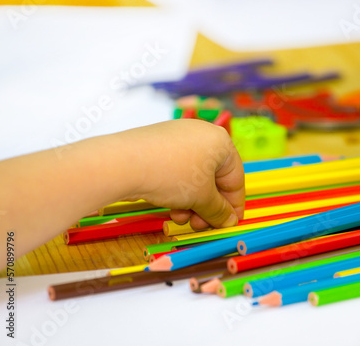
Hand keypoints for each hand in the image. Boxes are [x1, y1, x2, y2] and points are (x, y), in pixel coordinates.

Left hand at [121, 119, 244, 229]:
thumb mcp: (201, 198)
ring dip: (192, 203)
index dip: (234, 205)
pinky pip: (177, 171)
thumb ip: (219, 211)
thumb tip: (230, 221)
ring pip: (194, 178)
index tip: (230, 223)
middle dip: (208, 206)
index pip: (236, 178)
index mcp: (220, 141)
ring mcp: (179, 137)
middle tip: (200, 225)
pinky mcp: (159, 144)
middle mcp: (202, 135)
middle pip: (214, 179)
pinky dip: (178, 191)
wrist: (124, 162)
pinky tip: (170, 207)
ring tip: (180, 218)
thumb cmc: (172, 175)